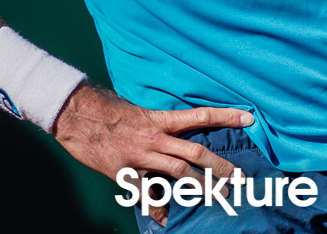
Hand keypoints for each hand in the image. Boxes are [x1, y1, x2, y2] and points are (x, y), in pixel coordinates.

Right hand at [51, 84, 252, 225]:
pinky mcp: (125, 172)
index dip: (226, 116)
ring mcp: (141, 157)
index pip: (201, 116)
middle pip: (196, 153)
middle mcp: (155, 138)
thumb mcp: (139, 110)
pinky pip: (145, 194)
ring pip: (180, 173)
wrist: (77, 116)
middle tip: (238, 178)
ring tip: (218, 196)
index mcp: (161, 120)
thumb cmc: (107, 108)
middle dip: (220, 167)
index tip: (249, 117)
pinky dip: (156, 207)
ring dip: (201, 186)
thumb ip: (159, 123)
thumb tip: (174, 131)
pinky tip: (164, 218)